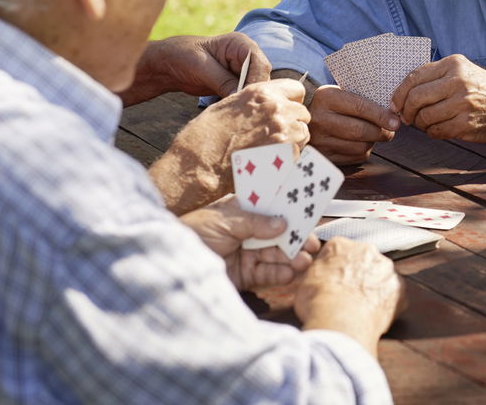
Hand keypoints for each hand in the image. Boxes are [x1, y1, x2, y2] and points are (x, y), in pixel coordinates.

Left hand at [123, 33, 271, 105]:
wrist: (168, 64)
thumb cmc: (182, 56)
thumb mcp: (202, 67)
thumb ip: (223, 81)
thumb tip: (240, 97)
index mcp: (241, 44)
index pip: (260, 64)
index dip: (255, 81)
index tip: (244, 98)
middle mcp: (246, 57)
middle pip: (261, 78)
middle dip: (252, 93)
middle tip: (243, 110)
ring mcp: (242, 72)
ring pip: (254, 89)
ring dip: (246, 100)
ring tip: (237, 114)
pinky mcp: (235, 84)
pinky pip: (243, 96)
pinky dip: (239, 104)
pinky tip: (233, 113)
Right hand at [151, 79, 310, 213]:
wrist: (199, 164)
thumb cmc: (206, 137)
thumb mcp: (229, 106)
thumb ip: (254, 102)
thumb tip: (267, 105)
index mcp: (261, 92)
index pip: (296, 88)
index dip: (292, 101)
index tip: (285, 111)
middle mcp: (276, 108)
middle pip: (302, 112)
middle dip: (293, 123)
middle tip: (275, 136)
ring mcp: (284, 131)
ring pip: (304, 133)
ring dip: (293, 141)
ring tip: (271, 151)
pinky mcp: (287, 154)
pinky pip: (298, 153)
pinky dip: (288, 158)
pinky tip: (270, 162)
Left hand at [180, 195, 318, 290]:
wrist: (171, 266)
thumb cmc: (193, 233)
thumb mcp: (224, 221)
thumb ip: (255, 222)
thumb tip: (283, 223)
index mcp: (240, 212)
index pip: (270, 208)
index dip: (289, 211)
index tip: (309, 213)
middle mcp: (246, 232)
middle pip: (278, 235)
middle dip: (296, 238)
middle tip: (313, 244)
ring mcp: (246, 254)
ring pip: (275, 255)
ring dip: (292, 257)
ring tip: (305, 261)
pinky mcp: (244, 276)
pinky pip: (266, 274)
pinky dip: (279, 274)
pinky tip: (290, 273)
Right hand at [294, 238, 404, 356]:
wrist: (340, 322)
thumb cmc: (318, 303)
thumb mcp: (303, 282)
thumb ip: (315, 272)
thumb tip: (318, 275)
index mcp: (340, 245)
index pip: (339, 252)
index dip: (335, 269)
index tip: (333, 282)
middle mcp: (366, 251)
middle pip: (363, 261)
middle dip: (357, 275)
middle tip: (348, 295)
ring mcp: (385, 269)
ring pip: (381, 276)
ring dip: (374, 288)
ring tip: (361, 308)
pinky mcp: (400, 289)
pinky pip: (394, 295)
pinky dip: (387, 304)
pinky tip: (375, 316)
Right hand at [307, 85, 399, 164]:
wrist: (303, 119)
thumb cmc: (331, 105)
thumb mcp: (340, 93)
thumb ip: (363, 99)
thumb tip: (392, 114)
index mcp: (326, 98)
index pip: (360, 107)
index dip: (381, 116)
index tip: (395, 122)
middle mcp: (320, 119)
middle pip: (360, 131)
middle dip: (381, 132)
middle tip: (390, 130)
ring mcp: (320, 141)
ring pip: (359, 147)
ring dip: (373, 142)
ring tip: (374, 135)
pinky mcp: (324, 157)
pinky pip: (354, 158)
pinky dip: (363, 151)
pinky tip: (361, 143)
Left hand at [390, 55, 485, 141]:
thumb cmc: (485, 90)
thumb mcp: (464, 72)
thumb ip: (437, 77)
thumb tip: (403, 93)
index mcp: (454, 64)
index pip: (414, 77)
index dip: (399, 93)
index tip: (395, 104)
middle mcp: (458, 81)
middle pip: (415, 98)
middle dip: (406, 111)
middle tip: (407, 118)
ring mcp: (463, 103)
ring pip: (424, 117)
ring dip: (420, 124)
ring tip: (427, 123)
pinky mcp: (466, 124)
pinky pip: (436, 131)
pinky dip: (433, 133)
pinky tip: (439, 129)